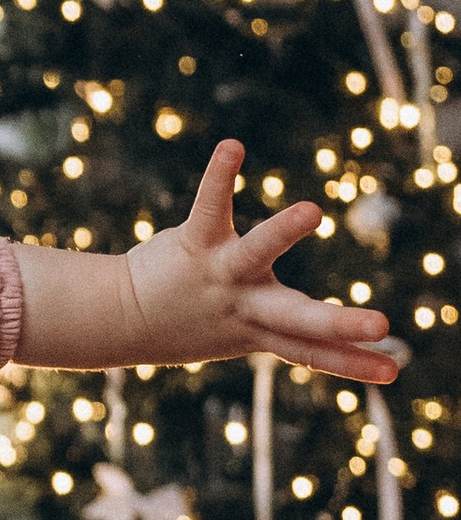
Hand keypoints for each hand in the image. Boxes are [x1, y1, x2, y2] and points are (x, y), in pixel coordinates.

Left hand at [125, 143, 403, 381]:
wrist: (126, 320)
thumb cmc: (202, 322)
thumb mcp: (254, 332)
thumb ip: (298, 335)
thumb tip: (333, 348)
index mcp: (265, 332)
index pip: (314, 353)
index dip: (353, 364)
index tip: (394, 372)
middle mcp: (246, 307)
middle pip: (297, 320)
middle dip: (340, 324)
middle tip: (382, 325)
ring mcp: (221, 274)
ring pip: (256, 253)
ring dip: (283, 231)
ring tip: (313, 211)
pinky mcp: (195, 243)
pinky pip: (211, 206)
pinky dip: (221, 175)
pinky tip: (233, 147)